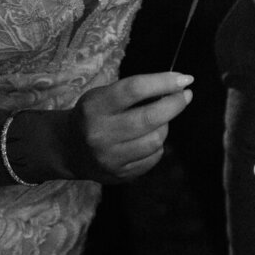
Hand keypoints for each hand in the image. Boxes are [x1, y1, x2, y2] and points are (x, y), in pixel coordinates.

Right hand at [68, 72, 192, 180]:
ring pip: (155, 140)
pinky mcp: (119, 175)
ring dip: (165, 126)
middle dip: (174, 104)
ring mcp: (110, 158)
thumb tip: (174, 88)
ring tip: (160, 120)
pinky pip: (153, 158)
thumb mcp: (102, 95)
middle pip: (149, 118)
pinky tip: (148, 138)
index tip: (184, 78)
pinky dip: (157, 145)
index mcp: (94, 107)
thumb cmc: (93, 115)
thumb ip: (133, 92)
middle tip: (186, 95)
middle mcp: (100, 133)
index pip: (134, 89)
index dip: (163, 82)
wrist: (68, 149)